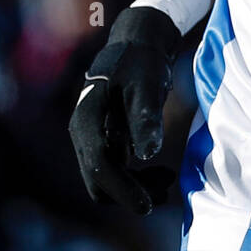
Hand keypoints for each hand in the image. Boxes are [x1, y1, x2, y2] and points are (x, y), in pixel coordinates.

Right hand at [69, 6, 180, 213]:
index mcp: (87, 118)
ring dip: (133, 187)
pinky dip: (134, 178)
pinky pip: (113, 169)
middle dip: (129, 192)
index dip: (123, 189)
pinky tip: (160, 171)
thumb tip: (147, 155)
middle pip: (98, 180)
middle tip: (165, 189)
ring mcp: (90, 137)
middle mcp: (82, 132)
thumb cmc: (142, 63)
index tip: (147, 206)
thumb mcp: (148, 86)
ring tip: (167, 179)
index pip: (100, 165)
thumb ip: (146, 118)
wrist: (136, 45)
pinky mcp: (102, 139)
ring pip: (105, 179)